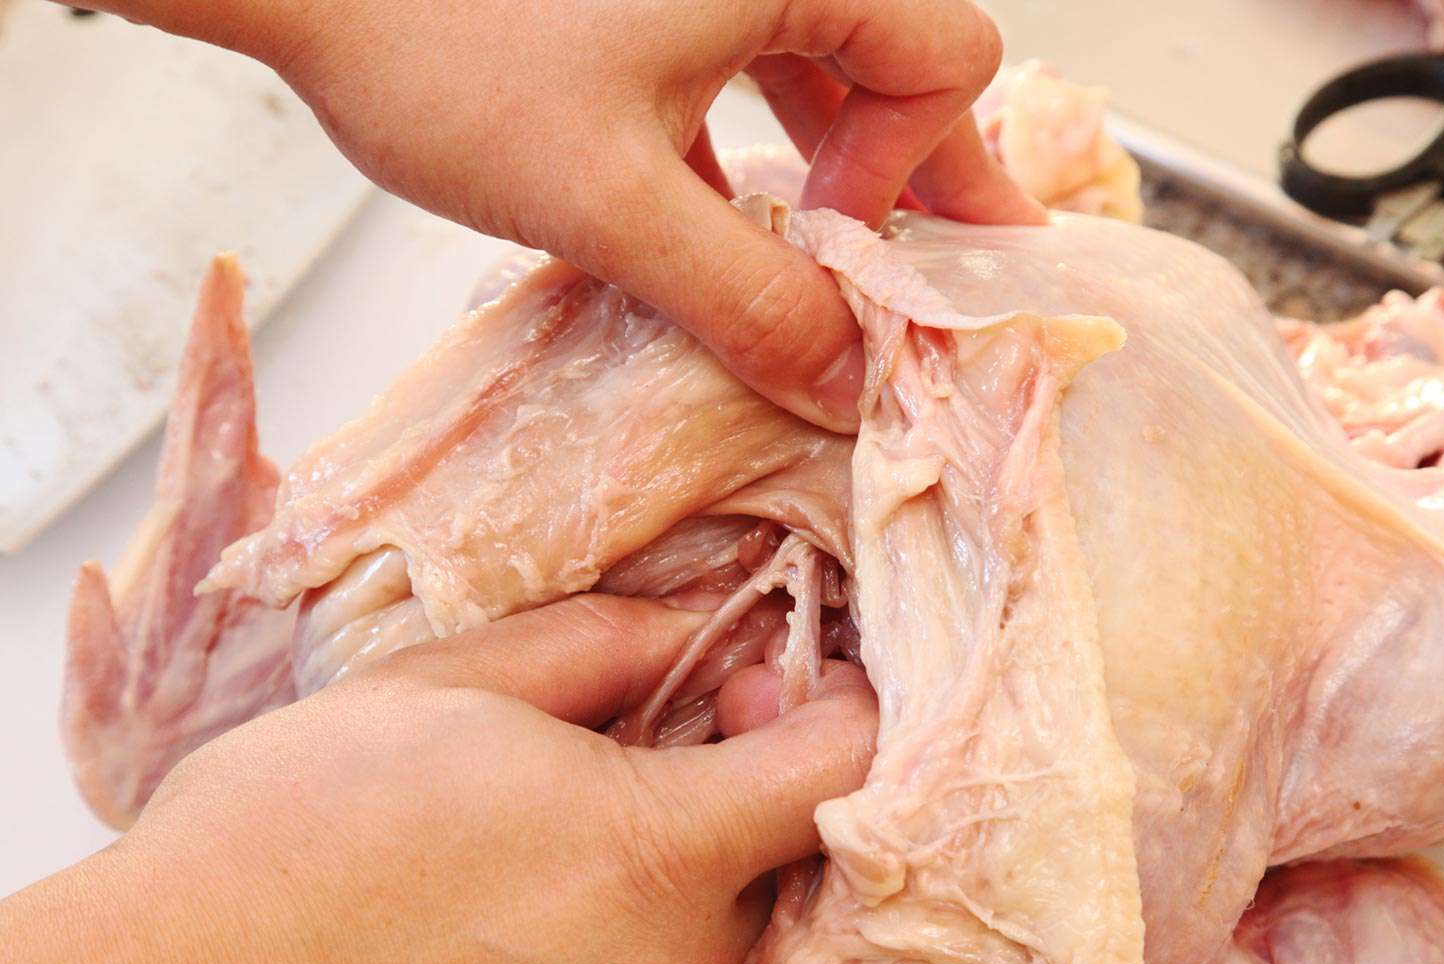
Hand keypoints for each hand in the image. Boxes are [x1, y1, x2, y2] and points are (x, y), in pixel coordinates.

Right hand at [0, 595, 877, 963]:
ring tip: (536, 859)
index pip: (839, 773)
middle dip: (724, 798)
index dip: (834, 711)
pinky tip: (511, 936)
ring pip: (703, 953)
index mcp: (655, 853)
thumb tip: (693, 629)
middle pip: (770, 866)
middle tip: (629, 754)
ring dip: (656, 895)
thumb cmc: (289, 841)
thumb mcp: (449, 684)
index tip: (791, 688)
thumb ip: (606, 646)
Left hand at [81, 0, 1038, 429]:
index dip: (914, 170)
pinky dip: (752, 154)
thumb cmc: (440, 48)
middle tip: (944, 277)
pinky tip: (726, 231)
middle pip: (895, 64)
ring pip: (818, 72)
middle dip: (909, 180)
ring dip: (832, 172)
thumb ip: (742, 299)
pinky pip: (741, 75)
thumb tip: (843, 386)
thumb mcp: (610, 201)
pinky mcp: (649, 6)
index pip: (943, 57)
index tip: (839, 250)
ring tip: (846, 265)